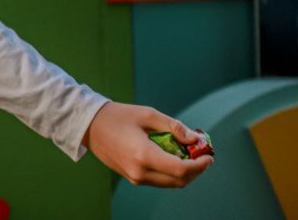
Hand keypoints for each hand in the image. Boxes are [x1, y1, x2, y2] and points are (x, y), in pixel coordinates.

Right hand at [83, 102, 212, 187]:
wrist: (89, 126)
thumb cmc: (118, 116)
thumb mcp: (148, 115)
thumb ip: (174, 127)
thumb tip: (195, 139)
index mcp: (143, 155)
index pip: (181, 169)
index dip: (199, 165)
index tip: (209, 156)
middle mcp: (140, 171)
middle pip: (179, 180)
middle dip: (195, 169)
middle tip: (202, 154)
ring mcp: (135, 177)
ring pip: (170, 183)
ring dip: (184, 172)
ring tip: (188, 153)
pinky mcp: (132, 178)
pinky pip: (159, 180)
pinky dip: (171, 172)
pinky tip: (172, 156)